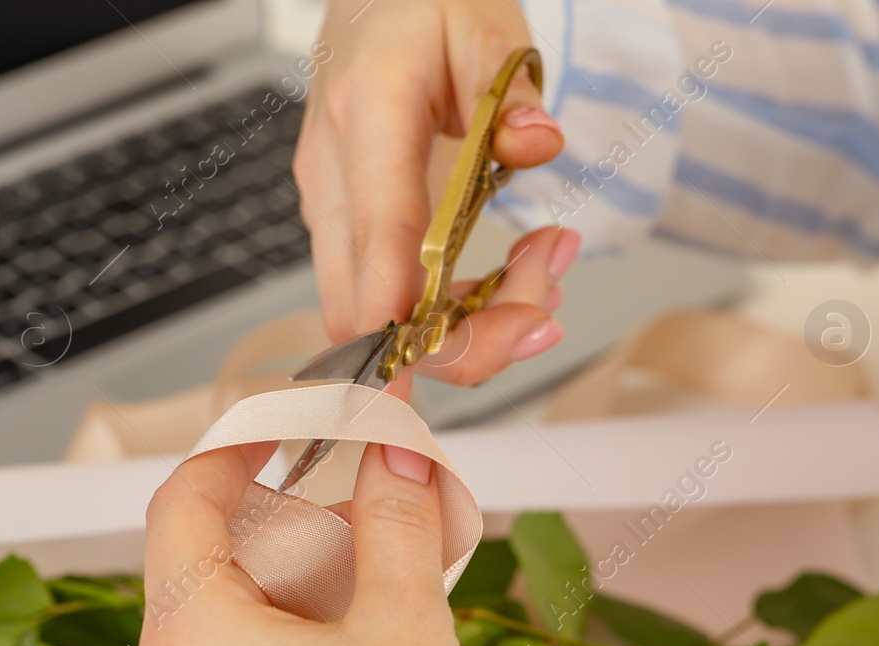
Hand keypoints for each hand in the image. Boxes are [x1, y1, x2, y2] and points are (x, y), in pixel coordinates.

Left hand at [136, 441, 538, 645]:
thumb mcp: (410, 622)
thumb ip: (392, 521)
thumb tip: (391, 458)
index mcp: (195, 645)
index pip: (178, 511)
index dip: (225, 457)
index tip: (273, 438)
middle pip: (195, 586)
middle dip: (266, 542)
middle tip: (343, 530)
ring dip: (268, 620)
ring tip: (355, 622)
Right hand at [296, 0, 577, 391]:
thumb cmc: (418, 6)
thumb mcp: (484, 23)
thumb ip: (512, 86)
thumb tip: (535, 143)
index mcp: (368, 115)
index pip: (378, 235)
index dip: (395, 317)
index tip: (422, 374)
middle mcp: (334, 177)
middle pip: (367, 308)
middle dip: (461, 338)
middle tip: (546, 301)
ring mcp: (332, 211)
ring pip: (376, 319)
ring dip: (466, 328)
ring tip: (543, 269)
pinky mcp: (347, 230)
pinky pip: (388, 302)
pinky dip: (451, 314)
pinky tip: (509, 278)